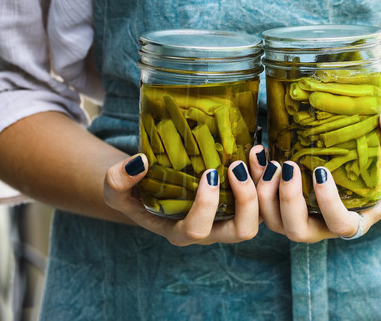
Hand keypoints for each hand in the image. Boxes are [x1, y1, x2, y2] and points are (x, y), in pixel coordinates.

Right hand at [103, 154, 259, 245]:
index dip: (207, 205)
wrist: (150, 185)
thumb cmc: (133, 190)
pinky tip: (258, 149)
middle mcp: (211, 230)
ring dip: (264, 187)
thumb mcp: (115, 187)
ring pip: (261, 215)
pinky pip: (265, 197)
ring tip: (255, 153)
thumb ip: (119, 180)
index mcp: (181, 231)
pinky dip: (266, 176)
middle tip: (236, 165)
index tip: (208, 173)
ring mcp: (229, 217)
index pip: (199, 230)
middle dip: (246, 200)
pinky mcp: (241, 201)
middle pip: (242, 231)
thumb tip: (141, 163)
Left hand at [252, 112, 380, 242]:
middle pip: (298, 231)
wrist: (368, 179)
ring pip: (273, 222)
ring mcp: (301, 218)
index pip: (340, 225)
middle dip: (288, 200)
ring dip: (265, 194)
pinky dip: (254, 182)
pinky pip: (261, 205)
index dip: (328, 204)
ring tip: (268, 159)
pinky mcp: (284, 206)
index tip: (321, 172)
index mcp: (356, 220)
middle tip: (288, 165)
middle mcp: (324, 226)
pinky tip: (256, 153)